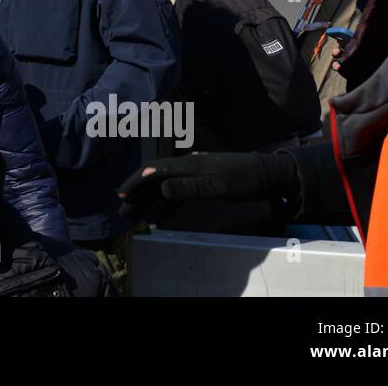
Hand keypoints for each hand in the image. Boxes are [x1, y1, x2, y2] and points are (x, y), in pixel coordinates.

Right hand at [117, 152, 299, 220]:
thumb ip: (190, 186)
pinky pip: (176, 197)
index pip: (154, 171)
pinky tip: (158, 221)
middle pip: (154, 181)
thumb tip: (162, 186)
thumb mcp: (218, 185)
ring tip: (134, 217)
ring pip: (163, 190)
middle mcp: (185, 168)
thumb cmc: (244, 179)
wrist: (266, 174)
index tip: (121, 194)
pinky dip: (165, 208)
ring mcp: (192, 176)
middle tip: (123, 211)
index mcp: (186, 165)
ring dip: (148, 203)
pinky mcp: (199, 185)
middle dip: (137, 195)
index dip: (136, 182)